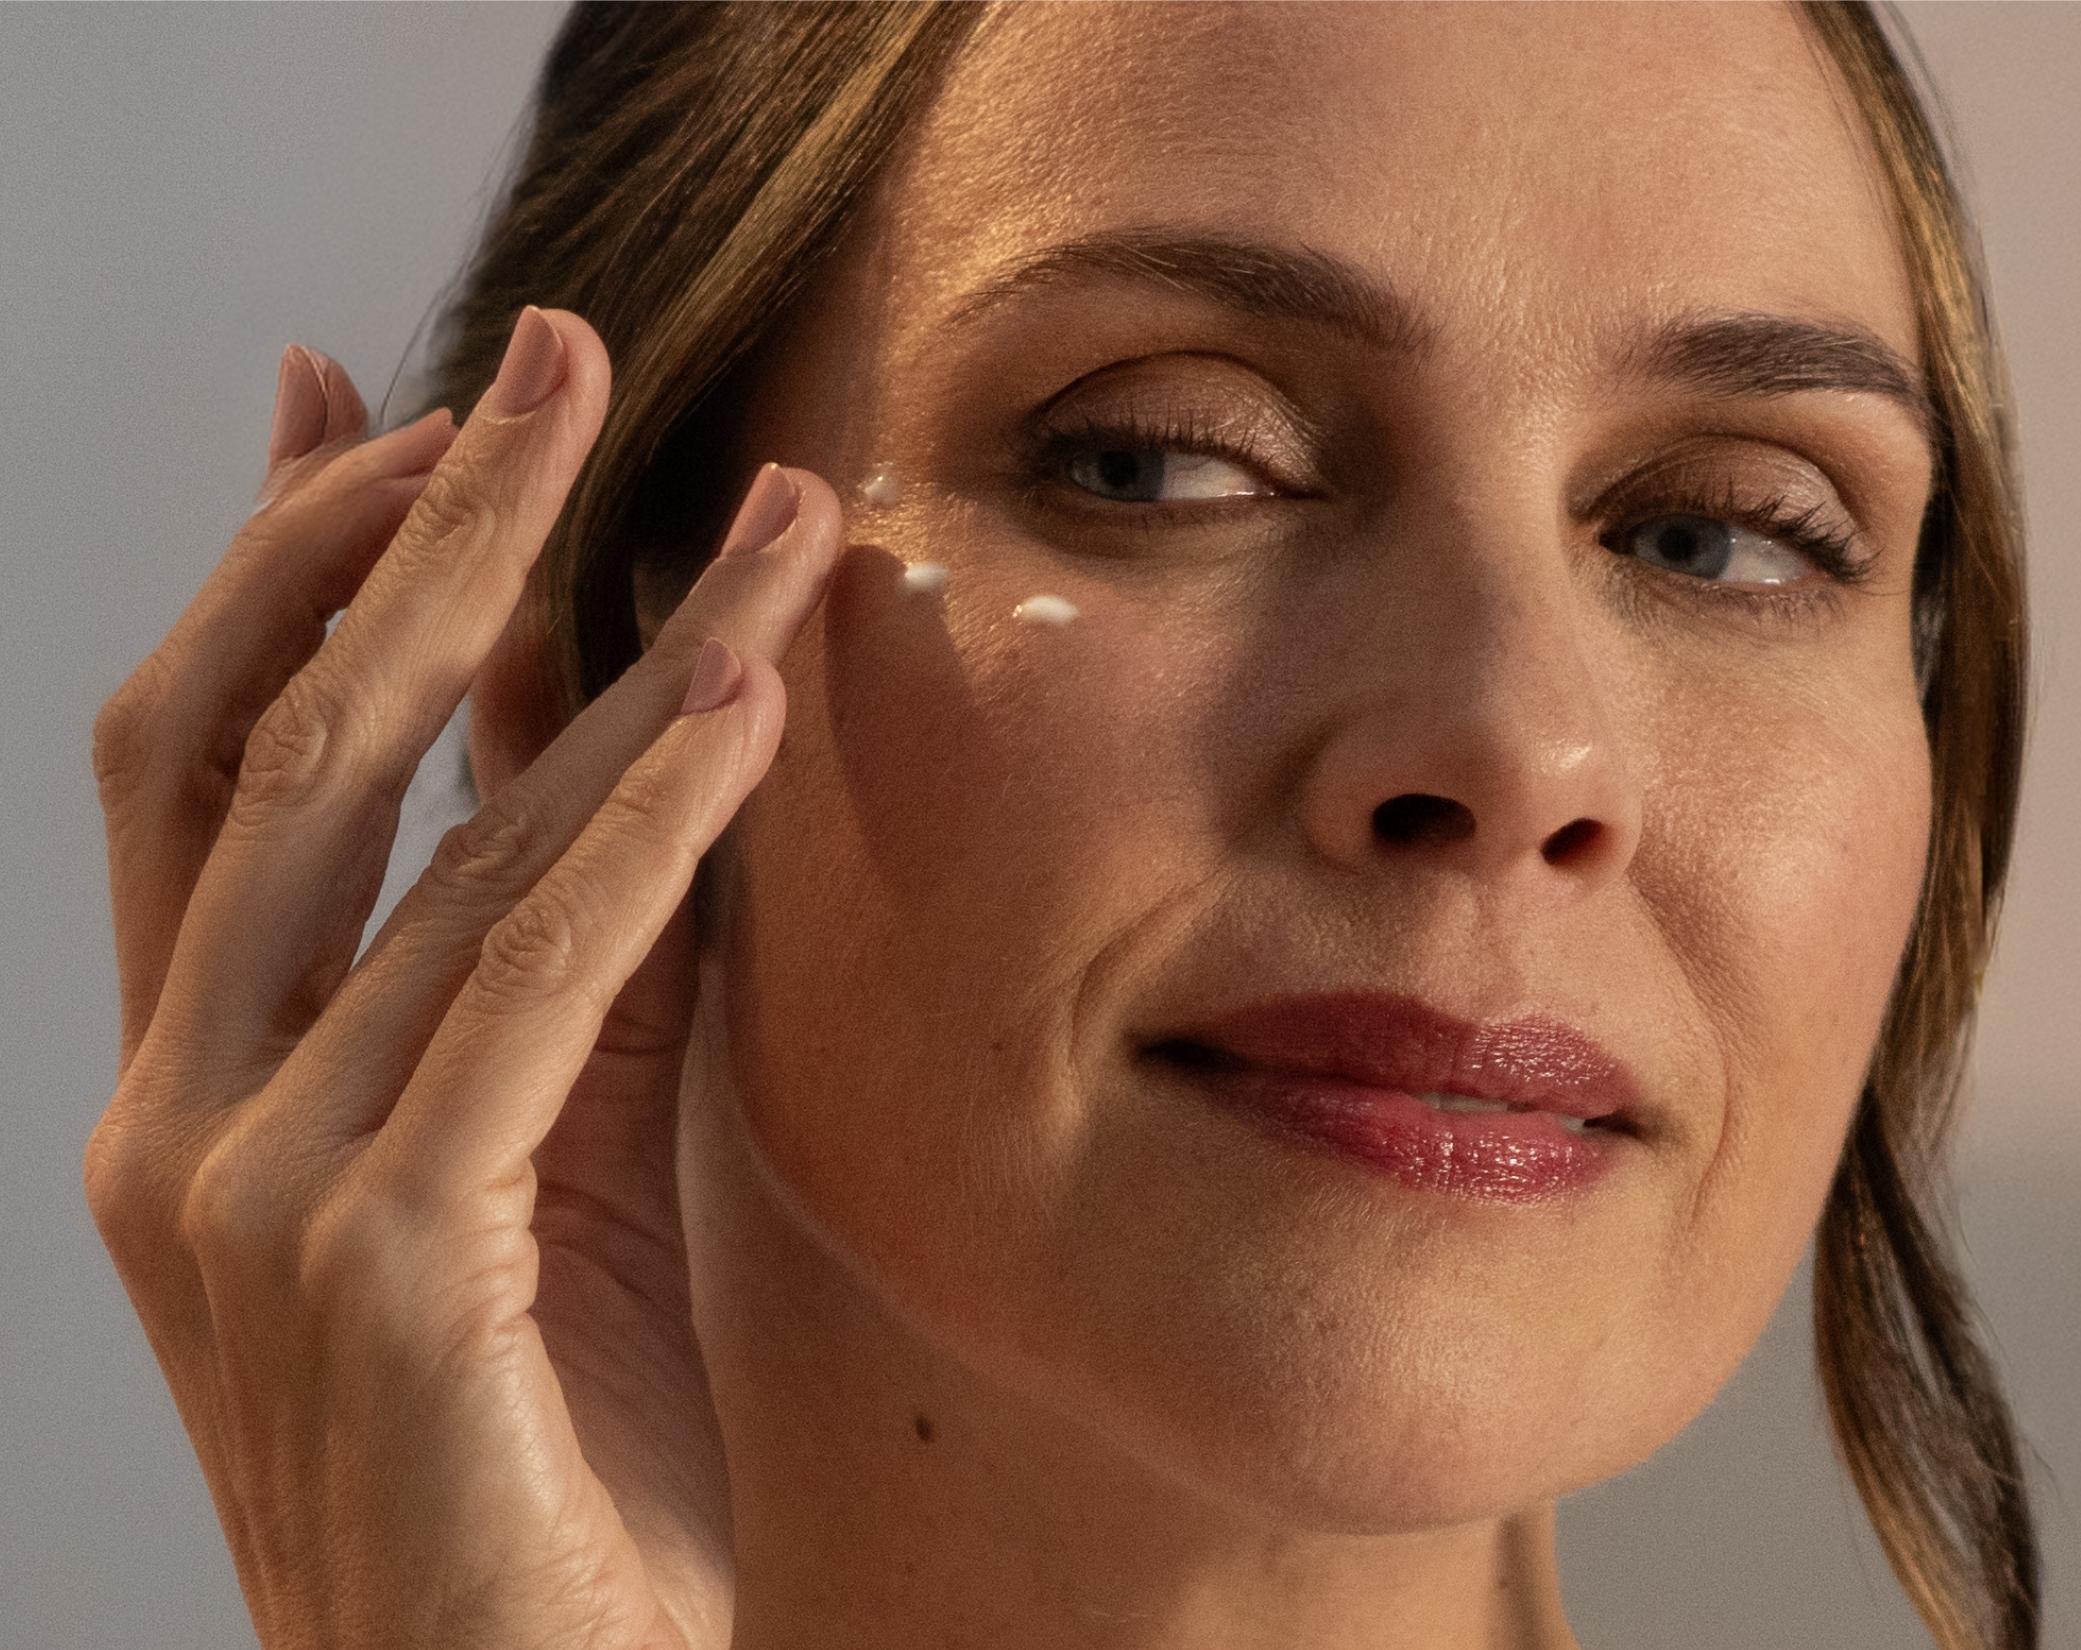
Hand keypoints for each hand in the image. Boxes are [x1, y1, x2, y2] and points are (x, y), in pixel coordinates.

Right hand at [82, 307, 838, 1649]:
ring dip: (605, 648)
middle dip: (416, 527)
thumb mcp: (568, 1141)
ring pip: (426, 840)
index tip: (371, 399)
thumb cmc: (555, 1443)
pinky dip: (635, 823)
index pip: (211, 759)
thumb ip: (578, 944)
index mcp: (200, 1084)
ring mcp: (255, 1192)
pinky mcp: (381, 1264)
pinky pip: (526, 982)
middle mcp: (181, 1114)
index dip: (283, 562)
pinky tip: (739, 702)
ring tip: (750, 513)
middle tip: (545, 353)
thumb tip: (635, 726)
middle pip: (276, 738)